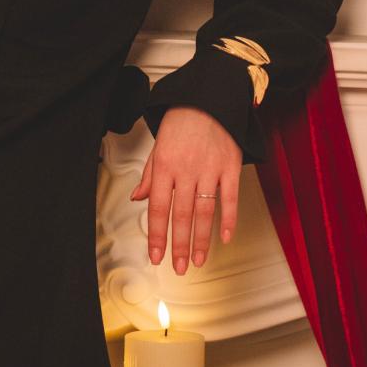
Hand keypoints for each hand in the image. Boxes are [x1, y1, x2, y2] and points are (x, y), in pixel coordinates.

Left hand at [129, 105, 240, 273]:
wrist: (209, 99)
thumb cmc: (181, 123)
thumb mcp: (158, 146)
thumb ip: (149, 175)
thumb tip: (136, 198)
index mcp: (164, 165)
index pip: (159, 208)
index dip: (157, 235)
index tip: (156, 256)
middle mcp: (186, 169)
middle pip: (181, 215)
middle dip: (179, 245)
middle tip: (179, 267)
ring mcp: (210, 169)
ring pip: (204, 211)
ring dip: (201, 239)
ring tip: (199, 261)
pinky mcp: (230, 167)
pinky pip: (230, 198)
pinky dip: (228, 219)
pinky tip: (224, 237)